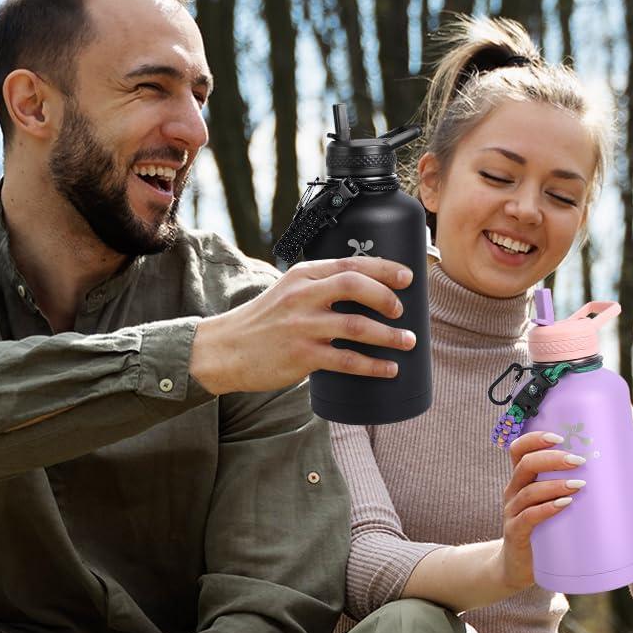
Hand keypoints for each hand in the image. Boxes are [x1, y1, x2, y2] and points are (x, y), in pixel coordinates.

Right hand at [190, 256, 417, 395]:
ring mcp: (302, 326)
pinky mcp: (302, 355)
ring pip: (357, 326)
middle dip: (387, 297)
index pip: (350, 263)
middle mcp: (303, 296)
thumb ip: (320, 288)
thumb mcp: (288, 292)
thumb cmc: (264, 323)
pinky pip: (347, 360)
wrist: (224, 350)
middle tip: (402, 311)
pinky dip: (373, 365)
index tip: (408, 276)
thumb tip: (367, 293)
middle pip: (355, 286)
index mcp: (302, 275)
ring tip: (408, 342)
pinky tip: (389, 369)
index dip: (384, 269)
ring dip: (389, 335)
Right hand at [498, 430, 586, 592]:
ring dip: (555, 484)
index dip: (535, 438)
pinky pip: (528, 517)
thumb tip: (620, 478)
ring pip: (529, 491)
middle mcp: (514, 491)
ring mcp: (512, 512)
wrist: (519, 567)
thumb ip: (575, 490)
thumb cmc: (544, 531)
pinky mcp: (515, 533)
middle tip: (579, 460)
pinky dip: (547, 508)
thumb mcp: (555, 505)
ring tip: (579, 485)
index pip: (519, 449)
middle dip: (553, 459)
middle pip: (525, 464)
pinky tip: (564, 504)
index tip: (560, 436)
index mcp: (522, 479)